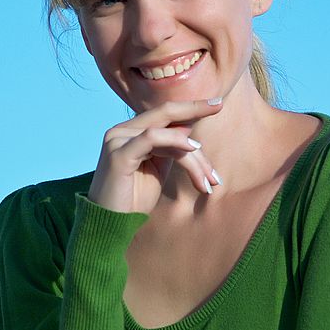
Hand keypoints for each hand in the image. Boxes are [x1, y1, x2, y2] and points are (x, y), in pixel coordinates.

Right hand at [87, 99, 223, 213]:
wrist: (110, 225)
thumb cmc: (134, 200)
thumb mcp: (159, 169)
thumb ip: (171, 149)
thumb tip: (190, 131)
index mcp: (130, 132)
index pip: (164, 114)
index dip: (190, 108)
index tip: (216, 104)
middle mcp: (121, 130)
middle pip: (164, 112)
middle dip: (194, 108)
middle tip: (219, 104)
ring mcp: (117, 139)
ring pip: (166, 132)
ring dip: (194, 154)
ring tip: (210, 179)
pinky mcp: (118, 153)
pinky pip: (152, 138)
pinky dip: (175, 141)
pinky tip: (192, 150)